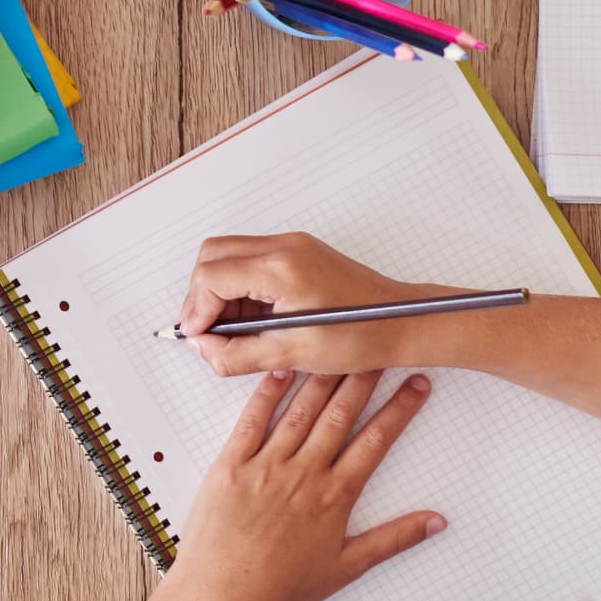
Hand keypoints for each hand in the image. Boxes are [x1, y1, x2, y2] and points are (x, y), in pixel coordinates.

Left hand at [161, 370, 441, 600]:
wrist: (223, 595)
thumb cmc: (281, 588)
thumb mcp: (347, 567)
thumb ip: (394, 539)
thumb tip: (436, 522)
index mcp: (335, 496)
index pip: (376, 441)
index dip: (400, 409)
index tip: (417, 383)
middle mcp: (304, 473)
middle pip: (341, 414)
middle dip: (364, 377)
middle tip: (380, 347)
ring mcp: (266, 465)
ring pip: (301, 409)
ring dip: (322, 375)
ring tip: (337, 344)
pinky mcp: (231, 464)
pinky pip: (252, 420)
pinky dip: (266, 392)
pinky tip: (280, 368)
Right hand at [176, 232, 436, 378]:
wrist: (403, 321)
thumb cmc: (361, 337)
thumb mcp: (292, 355)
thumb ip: (237, 354)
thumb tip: (203, 348)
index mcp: (281, 268)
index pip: (212, 275)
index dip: (197, 309)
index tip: (199, 337)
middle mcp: (284, 246)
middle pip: (213, 254)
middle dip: (201, 293)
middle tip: (208, 331)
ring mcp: (293, 245)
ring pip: (229, 253)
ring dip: (220, 289)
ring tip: (234, 329)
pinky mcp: (299, 251)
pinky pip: (252, 258)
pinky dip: (240, 284)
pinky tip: (254, 318)